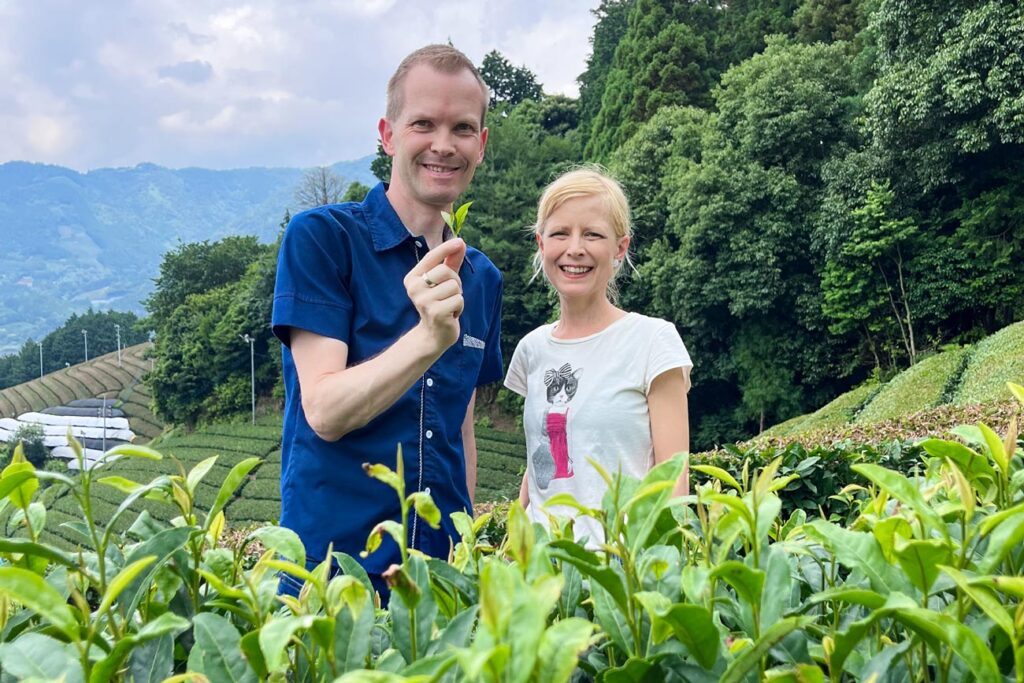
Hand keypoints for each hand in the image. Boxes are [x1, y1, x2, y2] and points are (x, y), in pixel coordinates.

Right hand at [404, 238, 465, 352]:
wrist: (433, 334)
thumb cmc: (439, 303)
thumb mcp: (443, 281)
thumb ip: (450, 262)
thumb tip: (460, 243)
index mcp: (412, 278)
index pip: (430, 258)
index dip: (445, 248)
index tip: (460, 241)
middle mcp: (414, 288)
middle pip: (445, 271)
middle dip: (455, 281)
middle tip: (449, 294)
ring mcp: (424, 301)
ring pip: (454, 286)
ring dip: (458, 296)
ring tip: (449, 305)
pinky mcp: (436, 313)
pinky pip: (459, 300)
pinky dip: (459, 307)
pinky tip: (451, 314)